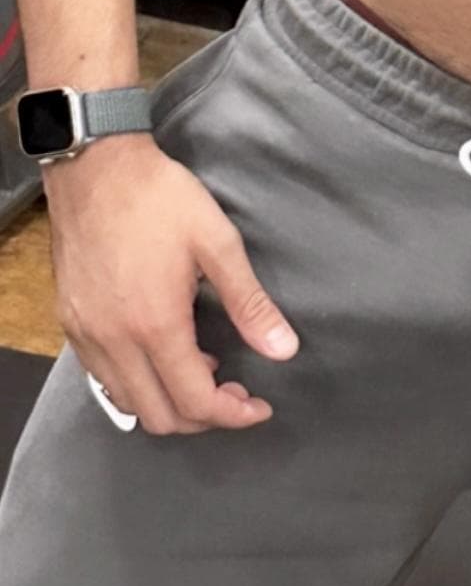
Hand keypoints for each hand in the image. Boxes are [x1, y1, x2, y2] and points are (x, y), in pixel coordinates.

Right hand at [44, 133, 298, 436]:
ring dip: (169, 402)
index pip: (196, 401)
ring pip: (128, 403)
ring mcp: (87, 336)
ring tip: (204, 367)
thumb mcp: (217, 242)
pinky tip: (162, 350)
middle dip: (204, 417)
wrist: (96, 168)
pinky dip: (138, 383)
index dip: (234, 414)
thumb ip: (250, 302)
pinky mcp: (71, 324)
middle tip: (235, 390)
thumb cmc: (159, 198)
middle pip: (160, 417)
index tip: (259, 406)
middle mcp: (115, 342)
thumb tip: (284, 349)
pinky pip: (104, 378)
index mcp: (156, 325)